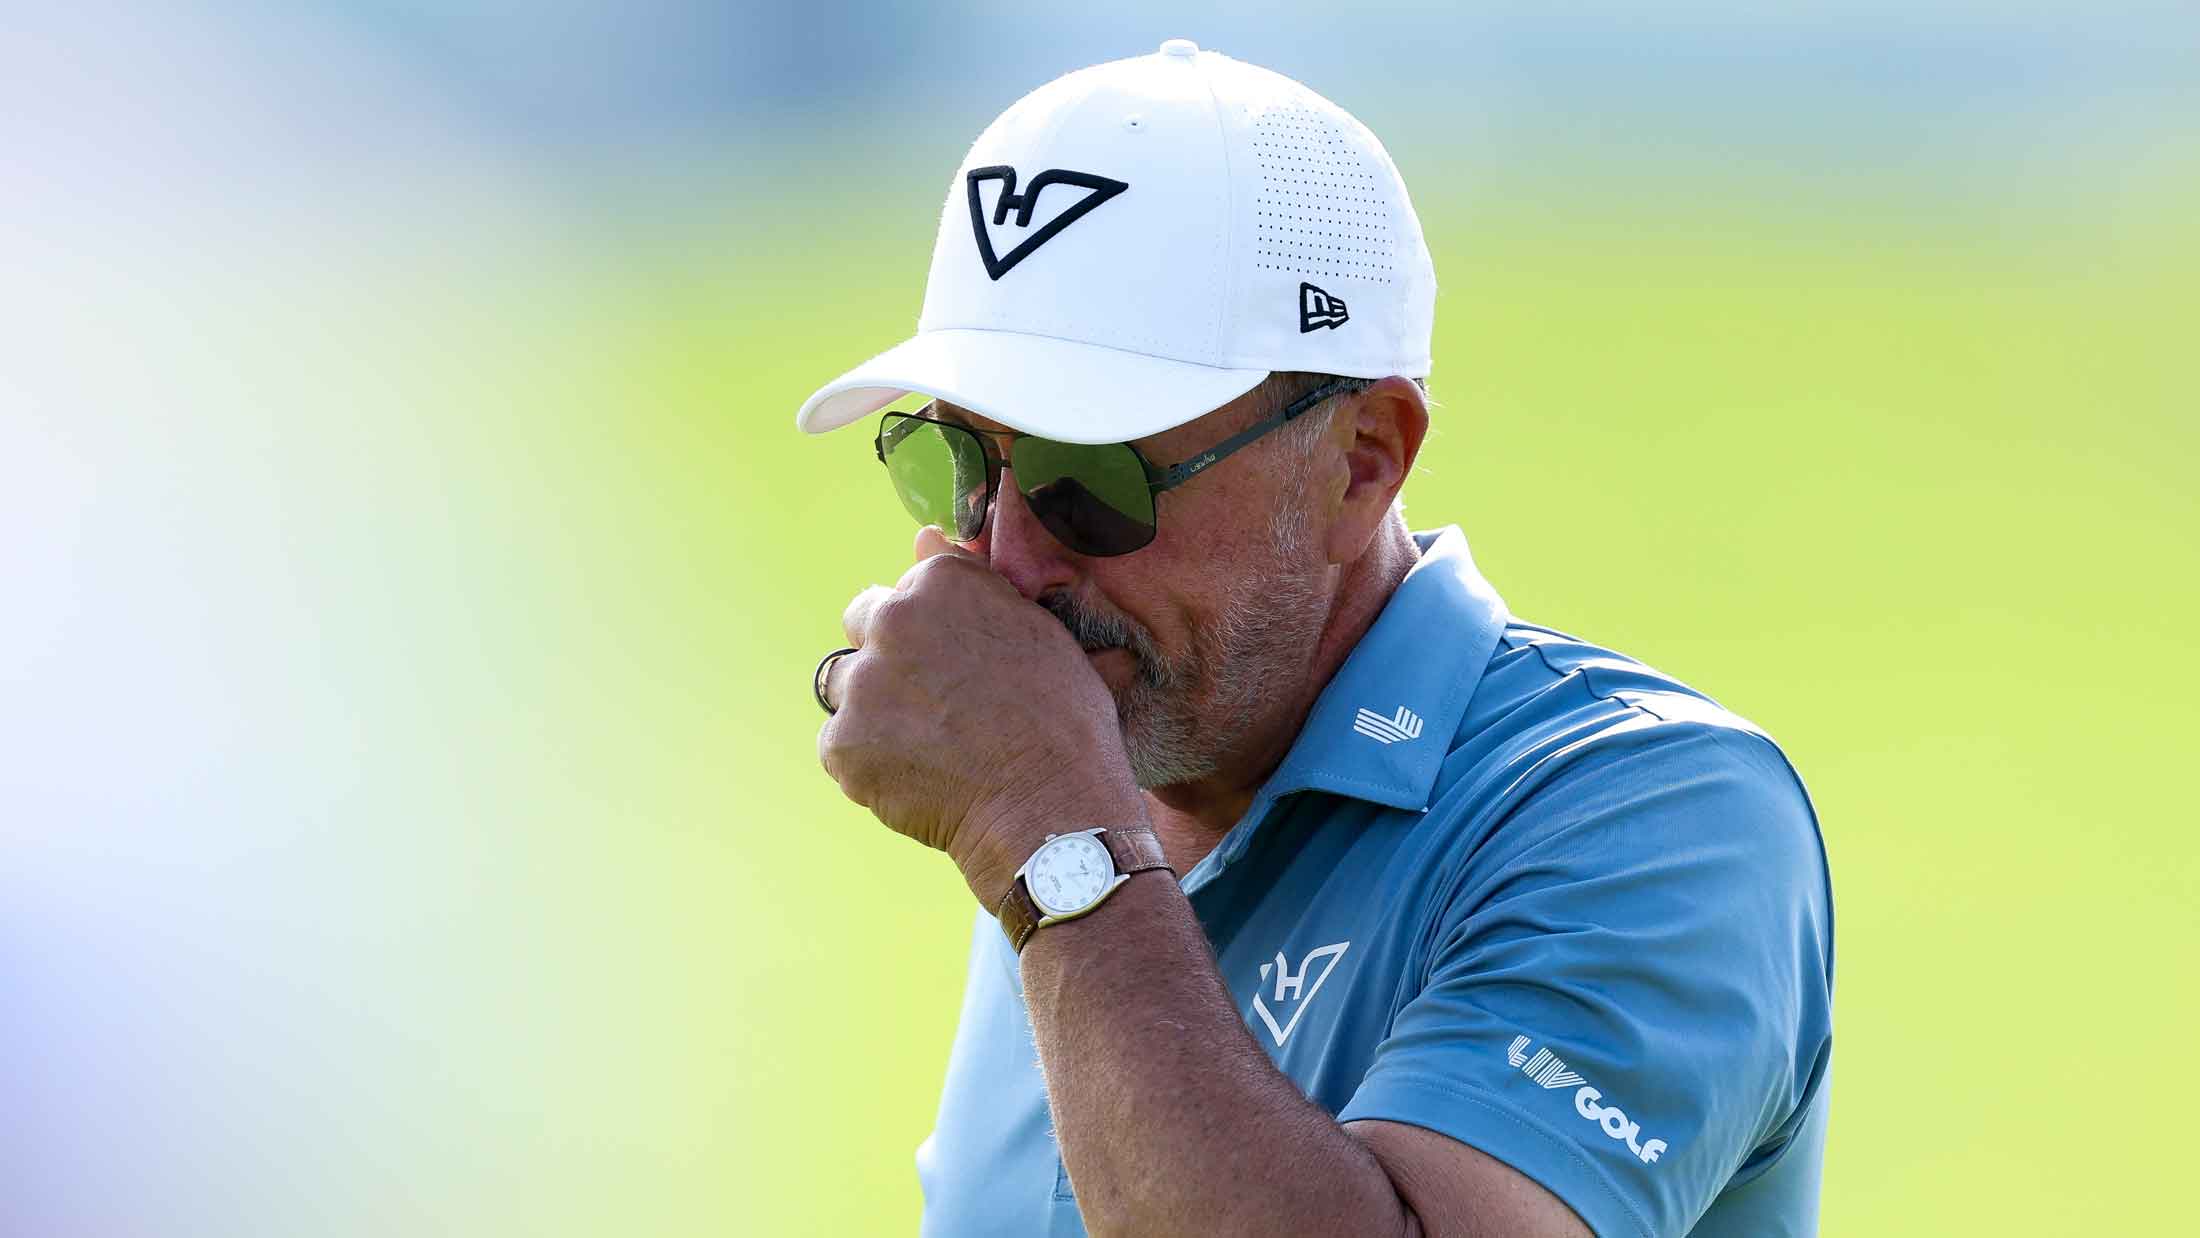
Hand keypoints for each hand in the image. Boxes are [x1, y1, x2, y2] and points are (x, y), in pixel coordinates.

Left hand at [818, 528, 1145, 904]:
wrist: (1051, 807)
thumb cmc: (1063, 721)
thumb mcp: (1038, 633)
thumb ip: (973, 582)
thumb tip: (922, 535)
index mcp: (941, 582)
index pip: (909, 587)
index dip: (933, 628)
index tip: (957, 663)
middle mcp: (893, 620)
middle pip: (862, 623)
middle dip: (887, 656)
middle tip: (934, 703)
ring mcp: (862, 684)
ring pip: (843, 686)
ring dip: (871, 708)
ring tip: (926, 745)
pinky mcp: (842, 744)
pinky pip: (840, 746)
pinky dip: (869, 764)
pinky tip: (919, 779)